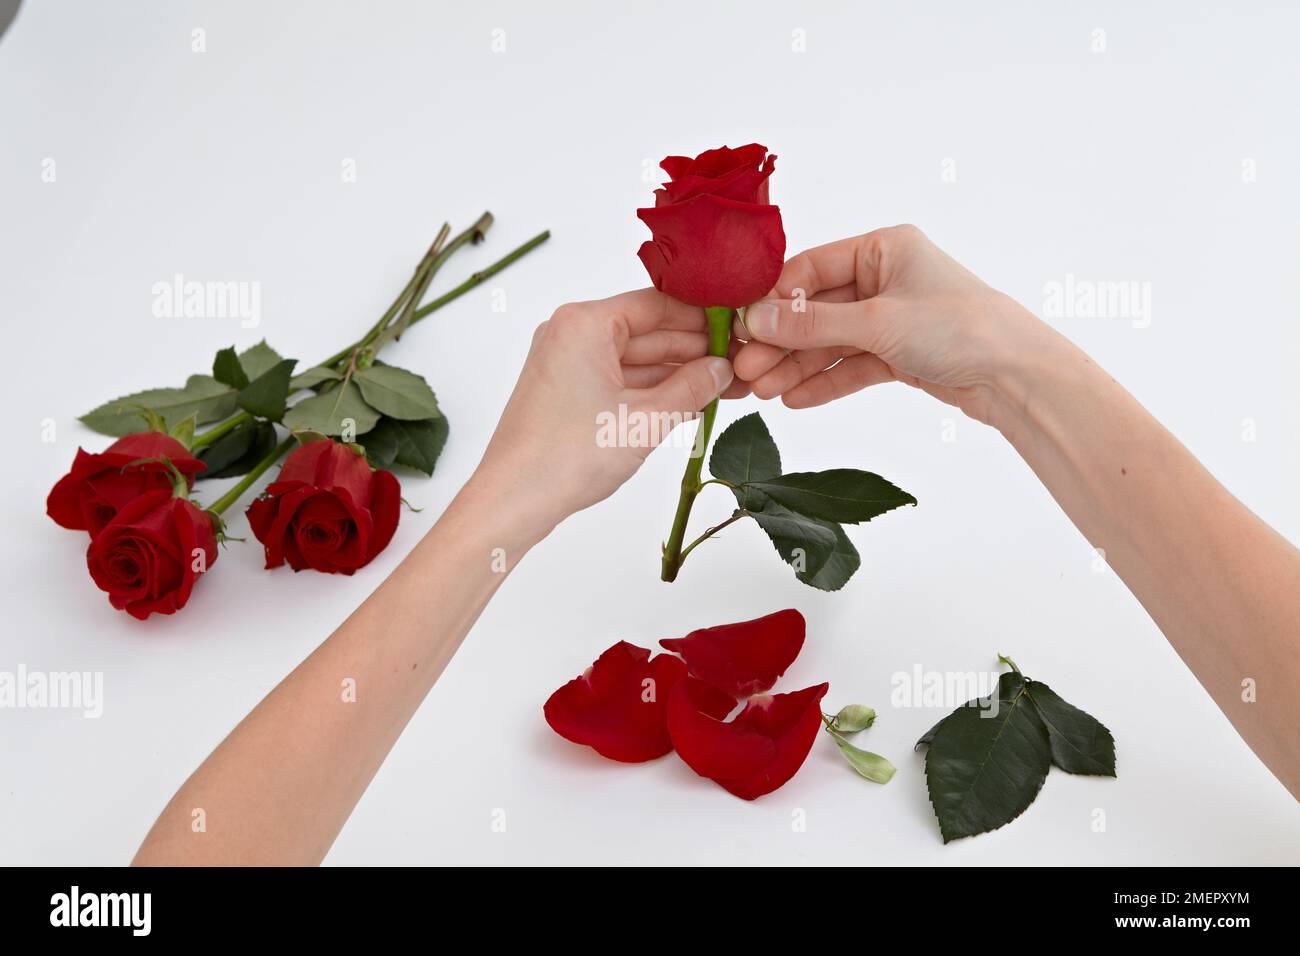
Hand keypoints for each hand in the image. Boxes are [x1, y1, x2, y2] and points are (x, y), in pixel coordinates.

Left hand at [470, 289, 739, 538]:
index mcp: (584, 323)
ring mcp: (567, 363)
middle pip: (647, 331)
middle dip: (695, 352)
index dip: (702, 319)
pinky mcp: (566, 392)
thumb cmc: (567, 456)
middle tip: (741, 365)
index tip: (737, 330)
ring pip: (636, 359)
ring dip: (678, 375)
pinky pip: (619, 380)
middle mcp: (571, 334)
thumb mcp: (645, 420)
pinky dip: (652, 391)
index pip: (657, 305)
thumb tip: (722, 369)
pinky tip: (691, 402)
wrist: (513, 501)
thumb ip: (690, 388)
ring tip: (727, 388)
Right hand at [732, 224, 1059, 426]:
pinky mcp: (900, 353)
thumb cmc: (959, 329)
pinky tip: (794, 399)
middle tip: (744, 370)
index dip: (773, 300)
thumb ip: (811, 324)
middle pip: (816, 309)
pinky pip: (851, 365)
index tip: (740, 328)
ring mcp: (891, 317)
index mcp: (883, 248)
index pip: (810, 268)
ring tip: (763, 392)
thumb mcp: (876, 323)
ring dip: (796, 366)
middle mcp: (885, 277)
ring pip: (831, 342)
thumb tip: (753, 321)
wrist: (1017, 376)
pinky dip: (825, 381)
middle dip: (781, 342)